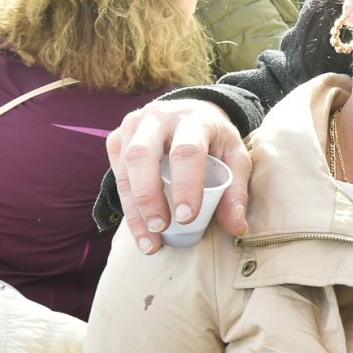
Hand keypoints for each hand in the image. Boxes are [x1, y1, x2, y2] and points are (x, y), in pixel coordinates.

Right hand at [105, 99, 251, 253]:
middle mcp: (158, 117)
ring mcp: (133, 125)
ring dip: (134, 208)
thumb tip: (236, 227)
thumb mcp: (235, 157)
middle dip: (148, 196)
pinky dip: (126, 203)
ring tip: (149, 241)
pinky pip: (116, 172)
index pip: (186, 150)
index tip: (188, 217)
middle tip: (160, 228)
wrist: (190, 111)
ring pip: (125, 166)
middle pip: (142, 154)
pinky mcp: (117, 138)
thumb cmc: (214, 138)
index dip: (186, 185)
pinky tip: (139, 227)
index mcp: (192, 118)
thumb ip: (236, 190)